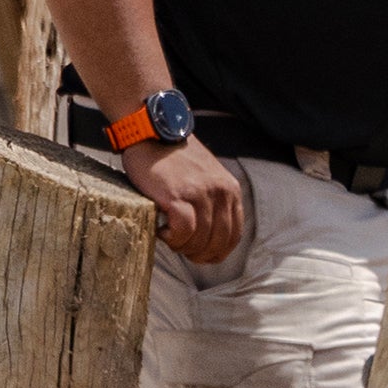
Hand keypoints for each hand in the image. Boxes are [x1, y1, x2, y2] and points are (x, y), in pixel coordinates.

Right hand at [122, 136, 245, 265]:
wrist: (153, 131)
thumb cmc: (172, 157)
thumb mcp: (205, 176)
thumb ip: (211, 199)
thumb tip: (206, 233)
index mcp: (231, 190)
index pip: (234, 233)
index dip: (219, 251)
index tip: (203, 256)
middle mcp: (221, 193)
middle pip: (219, 241)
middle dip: (200, 254)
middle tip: (181, 250)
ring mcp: (200, 194)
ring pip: (201, 239)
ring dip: (183, 246)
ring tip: (169, 238)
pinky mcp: (178, 196)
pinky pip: (183, 231)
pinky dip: (173, 238)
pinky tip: (161, 231)